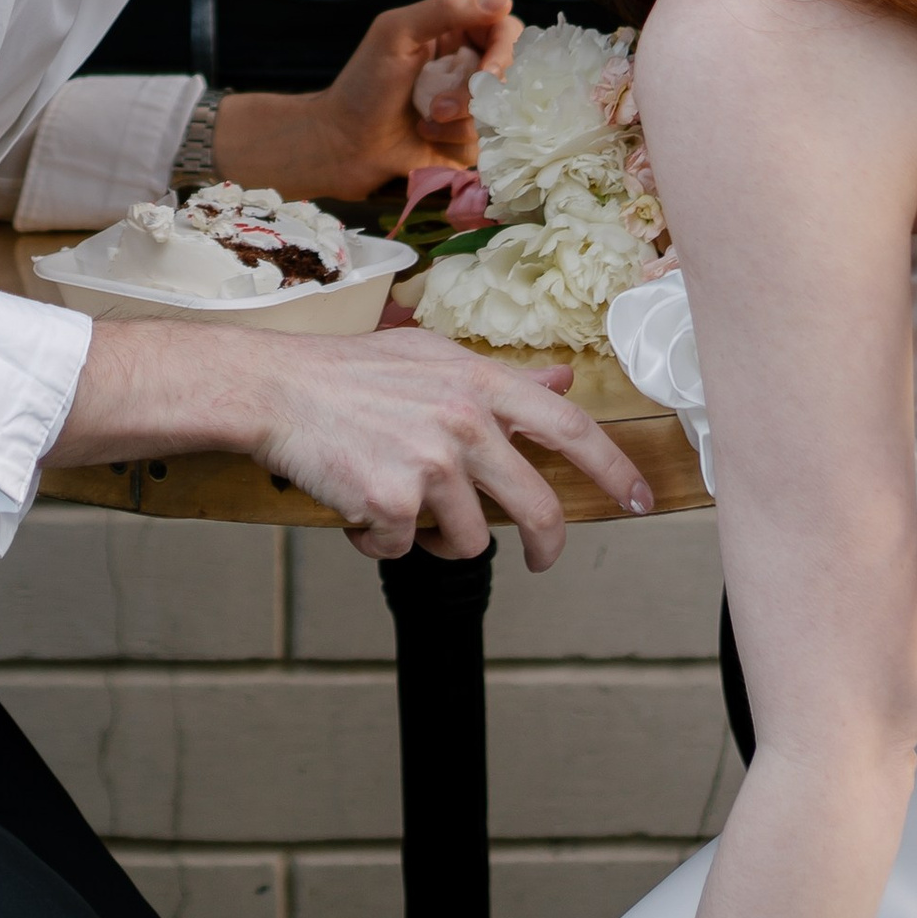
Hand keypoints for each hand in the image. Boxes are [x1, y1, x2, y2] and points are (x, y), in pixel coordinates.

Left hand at [215, 0, 518, 205]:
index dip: (505, 50)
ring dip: (461, 117)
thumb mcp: (396, 34)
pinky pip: (484, 139)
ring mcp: (468, 106)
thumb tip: (504, 2)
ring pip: (500, 109)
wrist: (342, 144)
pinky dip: (453, 138)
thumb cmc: (364, 84)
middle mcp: (464, 67)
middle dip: (476, 91)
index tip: (489, 71)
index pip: (504, 30)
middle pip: (510, 72)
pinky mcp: (465, 141)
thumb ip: (447, 10)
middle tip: (440, 104)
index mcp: (452, 33)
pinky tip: (425, 135)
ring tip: (425, 118)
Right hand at [248, 326, 653, 567]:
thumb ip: (502, 379)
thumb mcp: (432, 358)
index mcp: (479, 384)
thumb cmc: (350, 372)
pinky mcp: (394, 503)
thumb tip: (563, 381)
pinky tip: (361, 505)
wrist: (276, 389)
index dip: (614, 469)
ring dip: (440, 537)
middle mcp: (465, 423)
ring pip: (472, 541)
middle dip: (548, 546)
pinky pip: (410, 550)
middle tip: (542, 559)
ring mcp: (431, 465)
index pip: (570, 428)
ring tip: (402, 504)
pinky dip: (386, 540)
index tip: (640, 499)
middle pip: (539, 509)